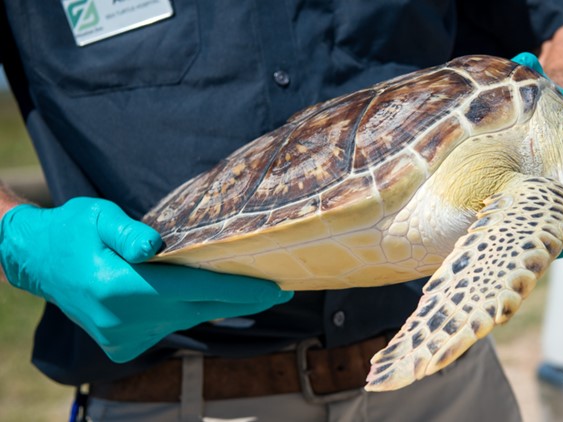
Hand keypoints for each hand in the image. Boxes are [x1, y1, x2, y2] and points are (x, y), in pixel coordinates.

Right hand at [0, 198, 291, 361]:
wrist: (35, 261)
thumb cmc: (72, 230)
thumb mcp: (98, 216)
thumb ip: (128, 231)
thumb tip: (155, 246)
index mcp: (122, 286)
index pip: (197, 289)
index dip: (240, 289)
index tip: (276, 289)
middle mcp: (126, 318)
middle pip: (201, 309)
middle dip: (244, 300)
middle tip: (282, 291)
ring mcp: (124, 336)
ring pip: (188, 320)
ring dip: (218, 305)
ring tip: (253, 291)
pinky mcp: (122, 344)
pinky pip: (169, 327)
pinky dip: (189, 312)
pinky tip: (205, 298)